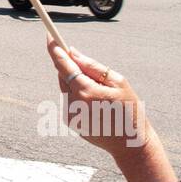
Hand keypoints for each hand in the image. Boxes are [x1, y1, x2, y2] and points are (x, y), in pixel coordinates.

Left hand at [46, 38, 151, 159]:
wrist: (132, 145)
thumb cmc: (130, 109)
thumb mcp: (118, 82)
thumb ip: (93, 67)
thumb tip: (72, 52)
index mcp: (86, 91)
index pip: (64, 65)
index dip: (54, 49)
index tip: (49, 35)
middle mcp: (74, 103)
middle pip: (63, 75)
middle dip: (70, 66)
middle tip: (82, 61)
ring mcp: (70, 115)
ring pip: (66, 88)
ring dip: (76, 83)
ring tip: (101, 94)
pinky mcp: (70, 123)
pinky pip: (70, 101)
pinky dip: (79, 96)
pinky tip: (97, 106)